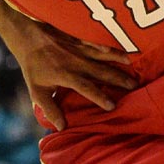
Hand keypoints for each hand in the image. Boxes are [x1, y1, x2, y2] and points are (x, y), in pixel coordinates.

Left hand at [2, 18, 138, 129]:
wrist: (28, 36)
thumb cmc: (33, 66)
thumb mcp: (37, 90)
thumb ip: (50, 108)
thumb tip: (62, 127)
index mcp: (67, 75)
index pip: (86, 87)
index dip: (99, 97)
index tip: (112, 105)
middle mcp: (77, 62)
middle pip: (102, 72)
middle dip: (119, 80)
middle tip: (134, 88)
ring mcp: (80, 49)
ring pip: (104, 57)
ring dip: (120, 65)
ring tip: (134, 71)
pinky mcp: (81, 40)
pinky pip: (100, 45)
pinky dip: (113, 49)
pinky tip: (125, 53)